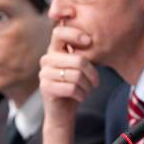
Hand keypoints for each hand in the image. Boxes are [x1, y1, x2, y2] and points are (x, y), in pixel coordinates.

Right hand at [39, 24, 98, 143]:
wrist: (63, 112)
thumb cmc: (76, 86)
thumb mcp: (81, 66)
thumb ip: (85, 51)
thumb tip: (99, 37)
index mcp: (55, 49)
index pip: (60, 32)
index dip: (75, 35)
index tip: (89, 41)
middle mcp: (47, 59)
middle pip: (78, 60)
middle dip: (92, 73)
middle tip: (95, 82)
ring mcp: (44, 73)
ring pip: (76, 75)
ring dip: (87, 86)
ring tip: (86, 90)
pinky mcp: (45, 87)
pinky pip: (71, 88)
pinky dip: (82, 94)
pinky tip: (80, 97)